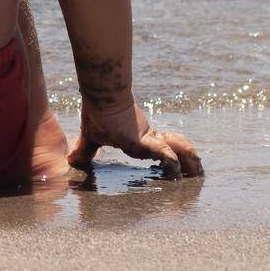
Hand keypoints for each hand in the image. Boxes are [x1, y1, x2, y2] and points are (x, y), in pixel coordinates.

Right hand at [68, 99, 202, 178]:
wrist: (99, 98)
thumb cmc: (97, 113)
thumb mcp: (91, 136)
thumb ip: (85, 150)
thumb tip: (70, 160)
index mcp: (140, 138)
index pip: (161, 149)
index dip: (172, 158)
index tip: (180, 170)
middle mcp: (148, 137)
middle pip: (175, 148)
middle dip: (188, 161)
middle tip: (199, 172)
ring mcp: (148, 138)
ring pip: (176, 149)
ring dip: (189, 161)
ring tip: (199, 171)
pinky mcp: (143, 139)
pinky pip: (163, 152)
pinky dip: (172, 161)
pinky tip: (177, 170)